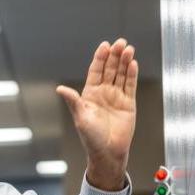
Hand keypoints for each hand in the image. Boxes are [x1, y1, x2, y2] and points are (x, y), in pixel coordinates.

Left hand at [55, 38, 137, 190]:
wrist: (108, 152)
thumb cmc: (91, 137)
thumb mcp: (81, 118)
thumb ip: (73, 101)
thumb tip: (60, 89)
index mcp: (90, 94)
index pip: (96, 71)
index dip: (100, 58)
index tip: (105, 45)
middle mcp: (103, 93)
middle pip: (110, 69)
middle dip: (115, 55)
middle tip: (120, 43)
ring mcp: (117, 97)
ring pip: (121, 74)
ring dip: (124, 62)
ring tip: (129, 49)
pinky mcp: (128, 103)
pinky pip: (130, 85)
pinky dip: (132, 74)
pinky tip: (133, 63)